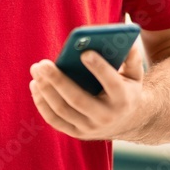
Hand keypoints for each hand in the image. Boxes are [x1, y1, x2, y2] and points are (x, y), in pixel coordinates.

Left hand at [29, 43, 145, 140]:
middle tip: (43, 63)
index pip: (112, 83)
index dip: (99, 68)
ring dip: (45, 90)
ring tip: (36, 70)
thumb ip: (131, 56)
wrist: (127, 122)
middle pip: (78, 100)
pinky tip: (35, 85)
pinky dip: (42, 103)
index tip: (84, 52)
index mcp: (123, 98)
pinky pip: (54, 120)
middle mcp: (106, 117)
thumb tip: (126, 36)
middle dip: (58, 80)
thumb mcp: (135, 73)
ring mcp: (90, 128)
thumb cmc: (126, 88)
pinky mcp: (77, 133)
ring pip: (62, 110)